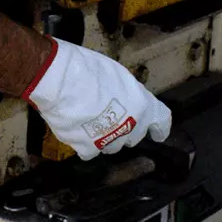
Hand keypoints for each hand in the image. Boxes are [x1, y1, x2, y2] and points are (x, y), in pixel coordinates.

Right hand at [23, 40, 171, 159]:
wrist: (60, 81)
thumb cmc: (87, 69)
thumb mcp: (117, 75)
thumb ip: (128, 94)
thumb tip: (125, 102)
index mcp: (142, 105)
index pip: (161, 121)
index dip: (159, 128)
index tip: (157, 134)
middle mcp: (131, 126)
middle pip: (134, 136)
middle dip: (125, 130)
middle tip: (110, 119)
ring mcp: (110, 140)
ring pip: (112, 146)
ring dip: (105, 138)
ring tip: (90, 125)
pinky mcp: (88, 148)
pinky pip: (90, 152)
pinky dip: (85, 145)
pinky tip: (77, 133)